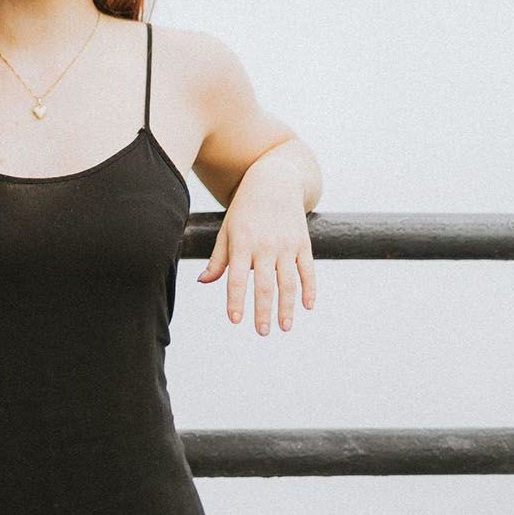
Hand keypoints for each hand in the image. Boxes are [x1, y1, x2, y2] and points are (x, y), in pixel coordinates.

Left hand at [196, 169, 314, 334]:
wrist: (274, 181)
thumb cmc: (244, 210)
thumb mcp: (227, 231)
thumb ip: (218, 259)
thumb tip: (203, 282)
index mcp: (242, 244)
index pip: (236, 278)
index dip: (235, 300)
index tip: (235, 320)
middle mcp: (265, 246)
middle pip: (265, 285)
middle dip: (263, 311)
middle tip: (262, 332)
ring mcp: (286, 245)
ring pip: (288, 281)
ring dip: (287, 306)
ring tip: (285, 327)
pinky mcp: (303, 243)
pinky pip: (307, 270)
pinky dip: (309, 289)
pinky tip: (307, 306)